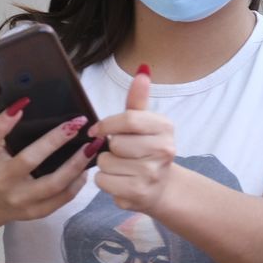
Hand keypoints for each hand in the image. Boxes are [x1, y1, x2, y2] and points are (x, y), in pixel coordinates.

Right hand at [0, 98, 93, 222]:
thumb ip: (2, 129)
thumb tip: (23, 104)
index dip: (5, 122)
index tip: (24, 103)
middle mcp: (4, 181)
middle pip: (30, 160)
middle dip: (56, 140)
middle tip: (78, 123)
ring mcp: (21, 200)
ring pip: (54, 184)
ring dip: (77, 164)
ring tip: (92, 146)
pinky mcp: (35, 212)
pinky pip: (62, 198)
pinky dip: (77, 182)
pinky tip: (86, 168)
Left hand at [89, 68, 174, 214]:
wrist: (161, 186)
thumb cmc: (146, 150)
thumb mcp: (144, 123)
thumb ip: (138, 98)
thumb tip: (143, 69)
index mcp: (165, 127)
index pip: (129, 119)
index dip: (107, 125)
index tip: (97, 130)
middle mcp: (164, 150)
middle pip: (115, 142)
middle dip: (111, 148)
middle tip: (123, 153)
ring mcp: (152, 173)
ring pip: (106, 162)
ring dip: (107, 165)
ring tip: (123, 168)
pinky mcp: (138, 193)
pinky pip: (103, 180)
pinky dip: (106, 181)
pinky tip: (121, 181)